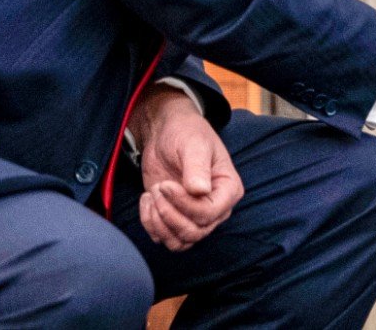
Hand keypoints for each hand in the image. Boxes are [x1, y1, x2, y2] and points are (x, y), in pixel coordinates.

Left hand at [130, 88, 242, 250]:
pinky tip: (147, 199)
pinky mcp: (175, 219)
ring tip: (151, 195)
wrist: (166, 133)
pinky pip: (163, 238)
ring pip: (180, 242)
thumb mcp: (193, 144)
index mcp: (228, 189)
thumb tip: (200, 191)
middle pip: (194, 232)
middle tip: (158, 189)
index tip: (166, 185)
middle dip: (169, 215)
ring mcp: (195, 216)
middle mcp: (216, 209)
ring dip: (159, 223)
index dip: (184, 205)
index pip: (209, 214)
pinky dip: (150, 224)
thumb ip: (197, 167)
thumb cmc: (185, 133)